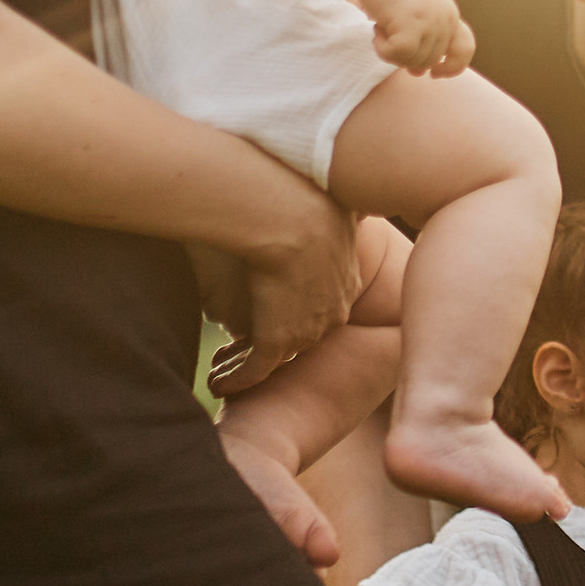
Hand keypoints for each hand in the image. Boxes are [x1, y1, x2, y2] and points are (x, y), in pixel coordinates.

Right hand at [191, 187, 364, 386]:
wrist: (290, 215)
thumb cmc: (311, 201)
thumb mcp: (345, 209)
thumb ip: (354, 215)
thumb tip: (365, 210)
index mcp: (346, 281)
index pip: (322, 303)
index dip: (296, 306)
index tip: (274, 305)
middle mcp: (331, 313)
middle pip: (303, 333)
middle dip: (276, 338)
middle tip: (247, 341)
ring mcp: (305, 330)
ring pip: (277, 355)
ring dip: (248, 363)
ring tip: (223, 369)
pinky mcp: (276, 340)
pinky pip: (255, 369)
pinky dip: (237, 379)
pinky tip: (219, 384)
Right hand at [355, 0, 474, 78]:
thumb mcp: (417, 12)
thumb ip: (422, 39)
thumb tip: (420, 72)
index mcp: (449, 16)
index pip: (464, 49)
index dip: (452, 67)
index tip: (434, 73)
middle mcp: (444, 19)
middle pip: (428, 61)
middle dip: (405, 57)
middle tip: (387, 36)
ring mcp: (430, 22)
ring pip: (412, 60)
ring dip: (391, 51)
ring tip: (382, 28)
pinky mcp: (411, 23)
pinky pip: (397, 54)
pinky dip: (382, 49)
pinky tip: (376, 30)